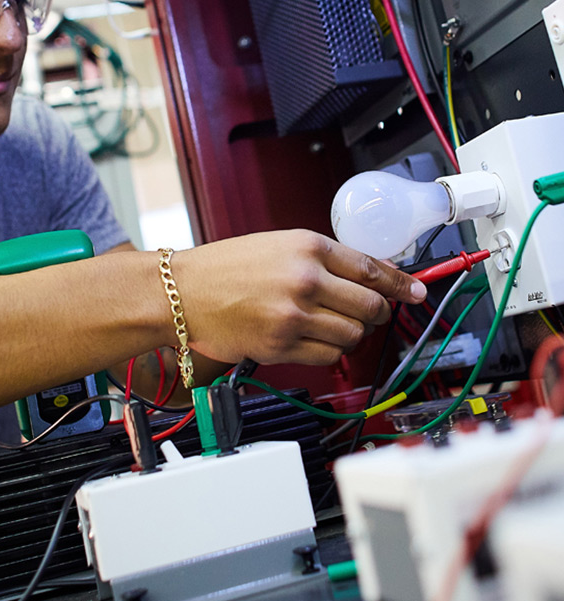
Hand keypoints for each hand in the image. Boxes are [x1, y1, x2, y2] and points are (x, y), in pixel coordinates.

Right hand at [171, 230, 425, 367]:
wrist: (182, 292)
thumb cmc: (224, 267)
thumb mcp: (277, 245)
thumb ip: (323, 259)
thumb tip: (372, 277)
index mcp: (306, 246)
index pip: (372, 267)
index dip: (401, 284)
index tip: (417, 292)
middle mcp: (305, 278)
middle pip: (370, 305)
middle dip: (375, 313)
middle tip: (366, 313)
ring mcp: (294, 313)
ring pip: (353, 335)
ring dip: (349, 334)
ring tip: (329, 326)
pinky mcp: (281, 344)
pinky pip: (328, 355)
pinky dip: (327, 351)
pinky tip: (309, 339)